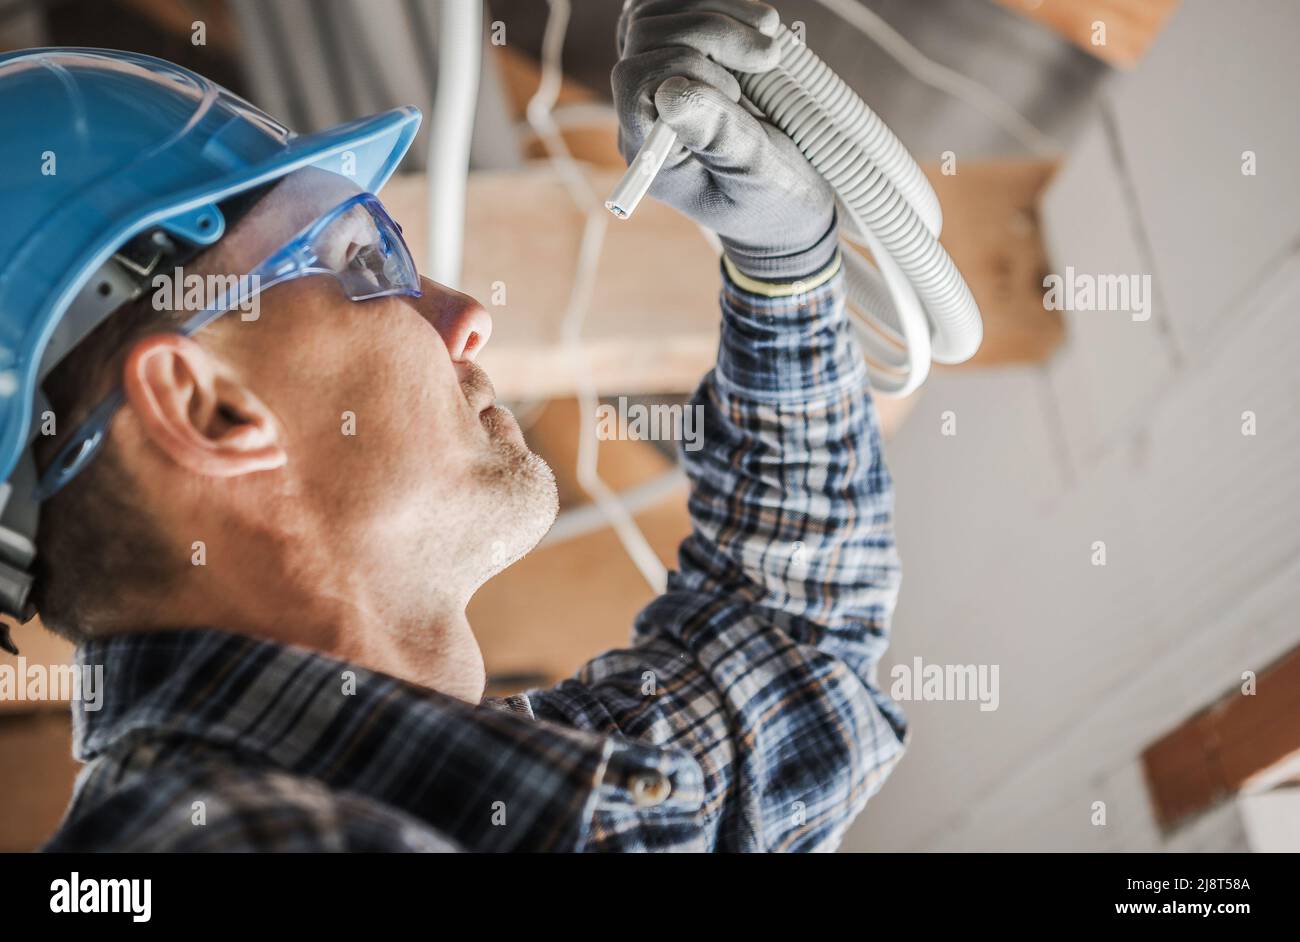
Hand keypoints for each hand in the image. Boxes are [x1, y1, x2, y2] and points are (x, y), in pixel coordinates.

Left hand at [612, 0, 837, 280]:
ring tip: (769, 34)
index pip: (636, 80)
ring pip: (657, 14)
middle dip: (709, 31)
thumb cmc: (775, 203)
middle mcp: (645, 113)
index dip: (686, 65)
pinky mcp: (683, 61)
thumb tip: (670, 92)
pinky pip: (677, 10)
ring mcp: (660, 83)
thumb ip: (719, 137)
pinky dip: (719, 6)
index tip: (742, 92)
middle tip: (769, 54)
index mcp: (651, 152)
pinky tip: (758, 24)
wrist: (789, 206)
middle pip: (643, 36)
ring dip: (717, 10)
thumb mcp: (758, 176)